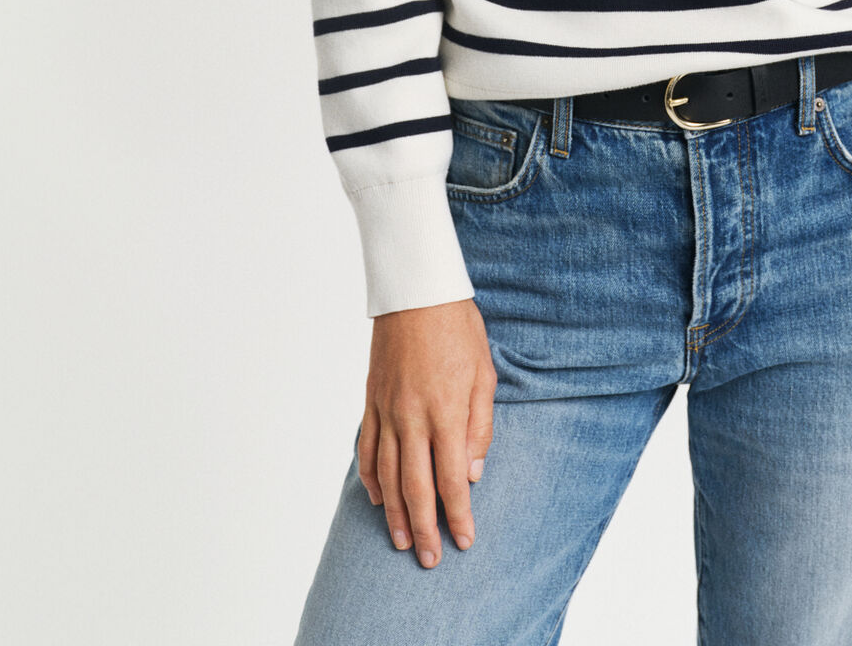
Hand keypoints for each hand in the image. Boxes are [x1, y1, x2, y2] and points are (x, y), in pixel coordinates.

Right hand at [358, 297, 496, 568]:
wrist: (416, 291)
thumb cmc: (458, 328)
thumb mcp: (484, 372)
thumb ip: (479, 425)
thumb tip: (474, 472)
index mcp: (445, 411)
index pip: (452, 478)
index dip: (458, 514)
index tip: (464, 541)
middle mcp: (412, 418)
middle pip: (415, 487)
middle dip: (425, 528)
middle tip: (430, 559)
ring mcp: (387, 411)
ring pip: (387, 475)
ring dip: (394, 513)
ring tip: (403, 541)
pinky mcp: (372, 401)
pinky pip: (366, 449)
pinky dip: (370, 478)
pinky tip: (377, 498)